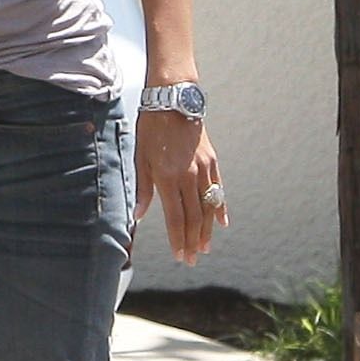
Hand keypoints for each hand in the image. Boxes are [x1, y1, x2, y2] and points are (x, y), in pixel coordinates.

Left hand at [137, 109, 223, 264]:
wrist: (174, 100)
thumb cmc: (152, 128)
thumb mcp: (140, 156)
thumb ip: (142, 187)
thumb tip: (138, 215)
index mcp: (168, 177)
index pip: (176, 217)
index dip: (178, 239)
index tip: (179, 256)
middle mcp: (189, 176)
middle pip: (194, 217)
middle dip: (192, 241)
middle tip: (191, 260)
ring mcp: (204, 169)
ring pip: (208, 207)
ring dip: (207, 230)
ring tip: (204, 248)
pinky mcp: (213, 162)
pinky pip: (218, 190)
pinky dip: (220, 208)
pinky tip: (221, 223)